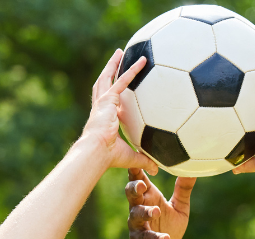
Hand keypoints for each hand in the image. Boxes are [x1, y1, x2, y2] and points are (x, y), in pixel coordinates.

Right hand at [82, 50, 157, 172]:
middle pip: (104, 84)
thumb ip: (144, 160)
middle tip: (115, 59)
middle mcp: (102, 108)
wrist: (97, 152)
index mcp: (105, 120)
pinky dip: (132, 70)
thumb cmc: (109, 158)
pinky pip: (123, 81)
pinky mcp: (108, 99)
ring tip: (120, 52)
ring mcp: (103, 102)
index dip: (112, 96)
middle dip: (109, 71)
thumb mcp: (131, 158)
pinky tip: (142, 61)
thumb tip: (157, 169)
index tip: (117, 91)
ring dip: (114, 64)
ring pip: (108, 77)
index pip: (109, 104)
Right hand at [122, 169, 194, 238]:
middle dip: (134, 187)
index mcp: (149, 196)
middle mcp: (140, 207)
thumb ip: (183, 190)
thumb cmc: (165, 227)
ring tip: (156, 211)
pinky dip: (155, 238)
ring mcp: (138, 224)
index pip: (140, 178)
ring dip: (145, 212)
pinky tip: (165, 238)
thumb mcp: (179, 208)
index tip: (140, 154)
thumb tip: (193, 169)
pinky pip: (145, 238)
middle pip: (131, 193)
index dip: (138, 167)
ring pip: (136, 215)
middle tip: (142, 184)